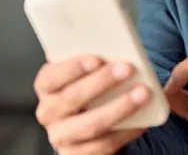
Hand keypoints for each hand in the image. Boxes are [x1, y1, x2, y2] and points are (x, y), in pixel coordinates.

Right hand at [34, 56, 155, 153]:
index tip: (97, 58)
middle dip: (102, 82)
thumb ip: (88, 61)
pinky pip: (104, 145)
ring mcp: (62, 136)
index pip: (51, 77)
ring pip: (90, 124)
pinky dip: (125, 132)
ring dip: (119, 108)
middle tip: (127, 68)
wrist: (87, 128)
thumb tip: (108, 43)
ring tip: (142, 93)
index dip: (72, 68)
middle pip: (72, 98)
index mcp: (46, 88)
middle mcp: (48, 113)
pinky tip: (141, 121)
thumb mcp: (82, 75)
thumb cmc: (87, 94)